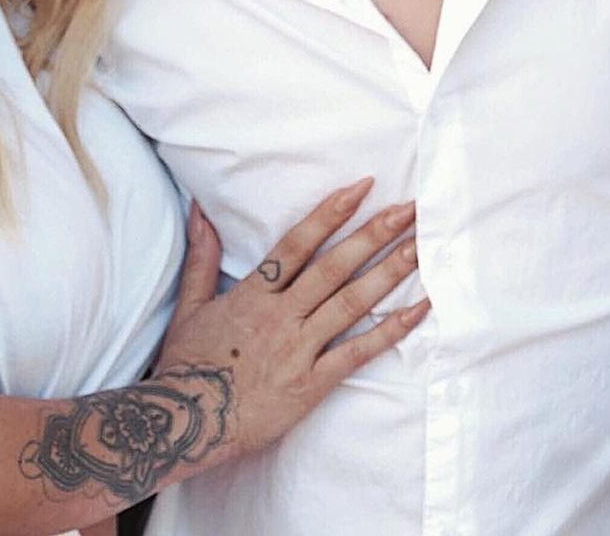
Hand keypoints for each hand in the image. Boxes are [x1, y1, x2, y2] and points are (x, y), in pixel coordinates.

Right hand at [156, 179, 426, 459]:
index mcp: (254, 293)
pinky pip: (358, 353)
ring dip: (390, 273)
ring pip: (352, 303)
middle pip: (335, 267)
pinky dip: (391, 331)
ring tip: (420, 248)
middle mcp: (282, 315)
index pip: (298, 243)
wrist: (190, 422)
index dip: (331, 213)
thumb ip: (203, 256)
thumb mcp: (191, 305)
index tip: (362, 188)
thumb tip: (200, 211)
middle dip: (374, 234)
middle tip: (409, 210)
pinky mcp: (314, 383)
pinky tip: (419, 310)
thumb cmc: (189, 364)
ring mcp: (300, 349)